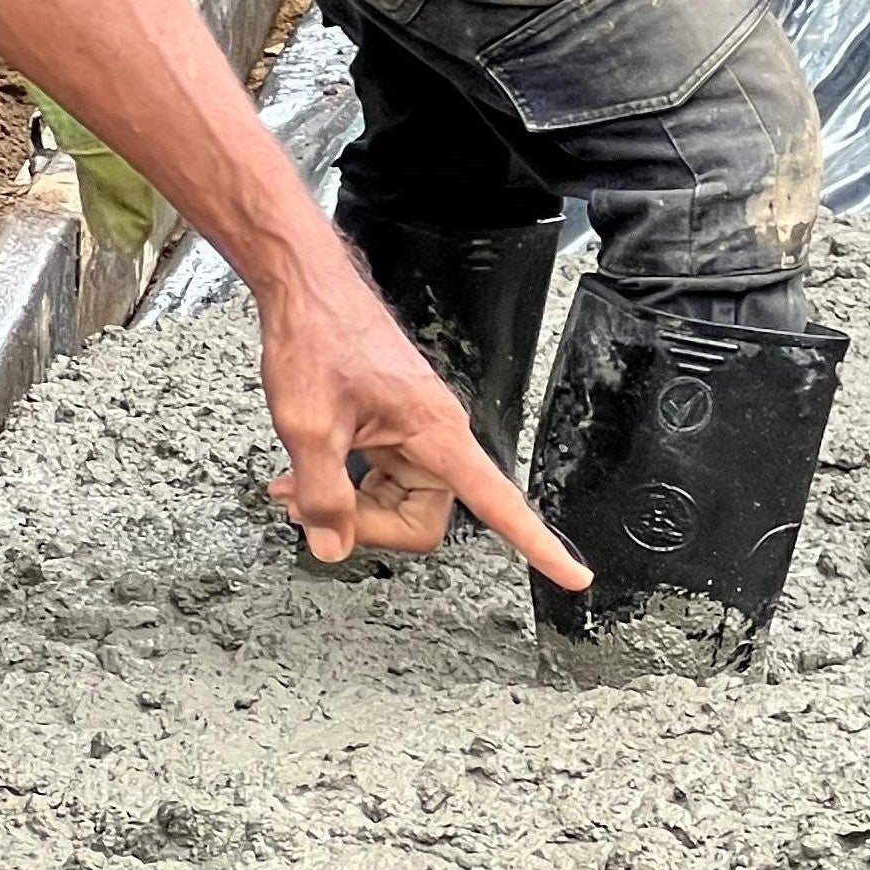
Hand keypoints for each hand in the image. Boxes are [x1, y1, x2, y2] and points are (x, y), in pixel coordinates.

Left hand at [256, 271, 591, 590]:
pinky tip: (305, 474)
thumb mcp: (309, 426)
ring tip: (295, 487)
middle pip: (423, 519)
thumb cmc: (320, 337)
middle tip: (311, 509)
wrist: (308, 291)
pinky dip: (342, 487)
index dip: (539, 545)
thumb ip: (323, 496)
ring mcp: (416, 435)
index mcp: (438, 435)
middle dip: (366, 525)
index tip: (574, 577)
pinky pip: (382, 481)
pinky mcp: (395, 430)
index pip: (501, 504)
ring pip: (398, 504)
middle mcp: (437, 438)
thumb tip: (333, 548)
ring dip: (346, 506)